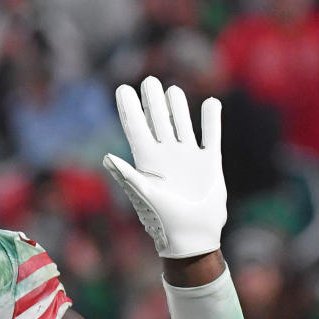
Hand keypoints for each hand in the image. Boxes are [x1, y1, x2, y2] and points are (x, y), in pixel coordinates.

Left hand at [103, 76, 226, 258]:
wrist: (193, 237)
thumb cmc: (164, 220)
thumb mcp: (145, 196)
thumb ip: (128, 176)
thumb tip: (107, 157)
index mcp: (147, 162)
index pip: (136, 128)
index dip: (129, 109)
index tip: (122, 88)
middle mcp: (166, 156)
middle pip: (158, 121)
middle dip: (153, 101)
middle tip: (149, 81)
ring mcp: (188, 158)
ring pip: (182, 124)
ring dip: (178, 107)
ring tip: (172, 90)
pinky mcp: (209, 163)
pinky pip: (210, 135)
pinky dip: (211, 120)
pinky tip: (210, 103)